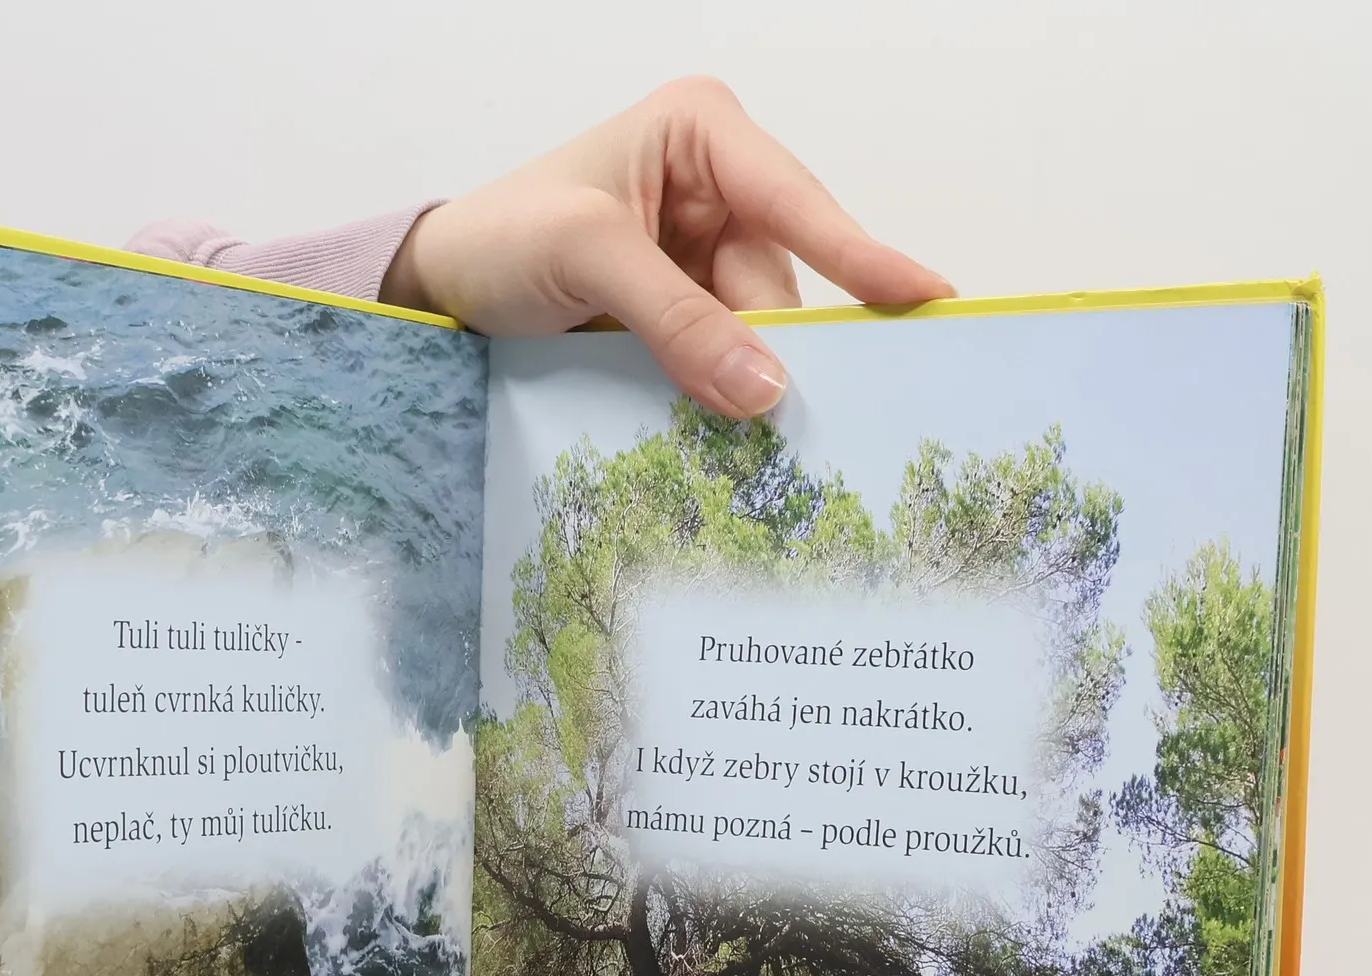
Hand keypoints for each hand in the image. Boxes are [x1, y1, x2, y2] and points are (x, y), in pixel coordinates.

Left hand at [381, 76, 954, 417]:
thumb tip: (765, 389)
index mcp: (704, 137)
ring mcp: (704, 263)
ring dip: (742, 390)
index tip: (930, 299)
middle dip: (780, 355)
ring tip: (728, 443)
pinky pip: (726, 367)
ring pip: (758, 341)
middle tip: (791, 428)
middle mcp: (718, 194)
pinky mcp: (686, 322)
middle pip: (781, 290)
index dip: (865, 258)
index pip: (798, 205)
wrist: (440, 288)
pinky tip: (715, 436)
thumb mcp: (582, 255)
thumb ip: (674, 317)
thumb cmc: (499, 237)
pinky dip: (719, 402)